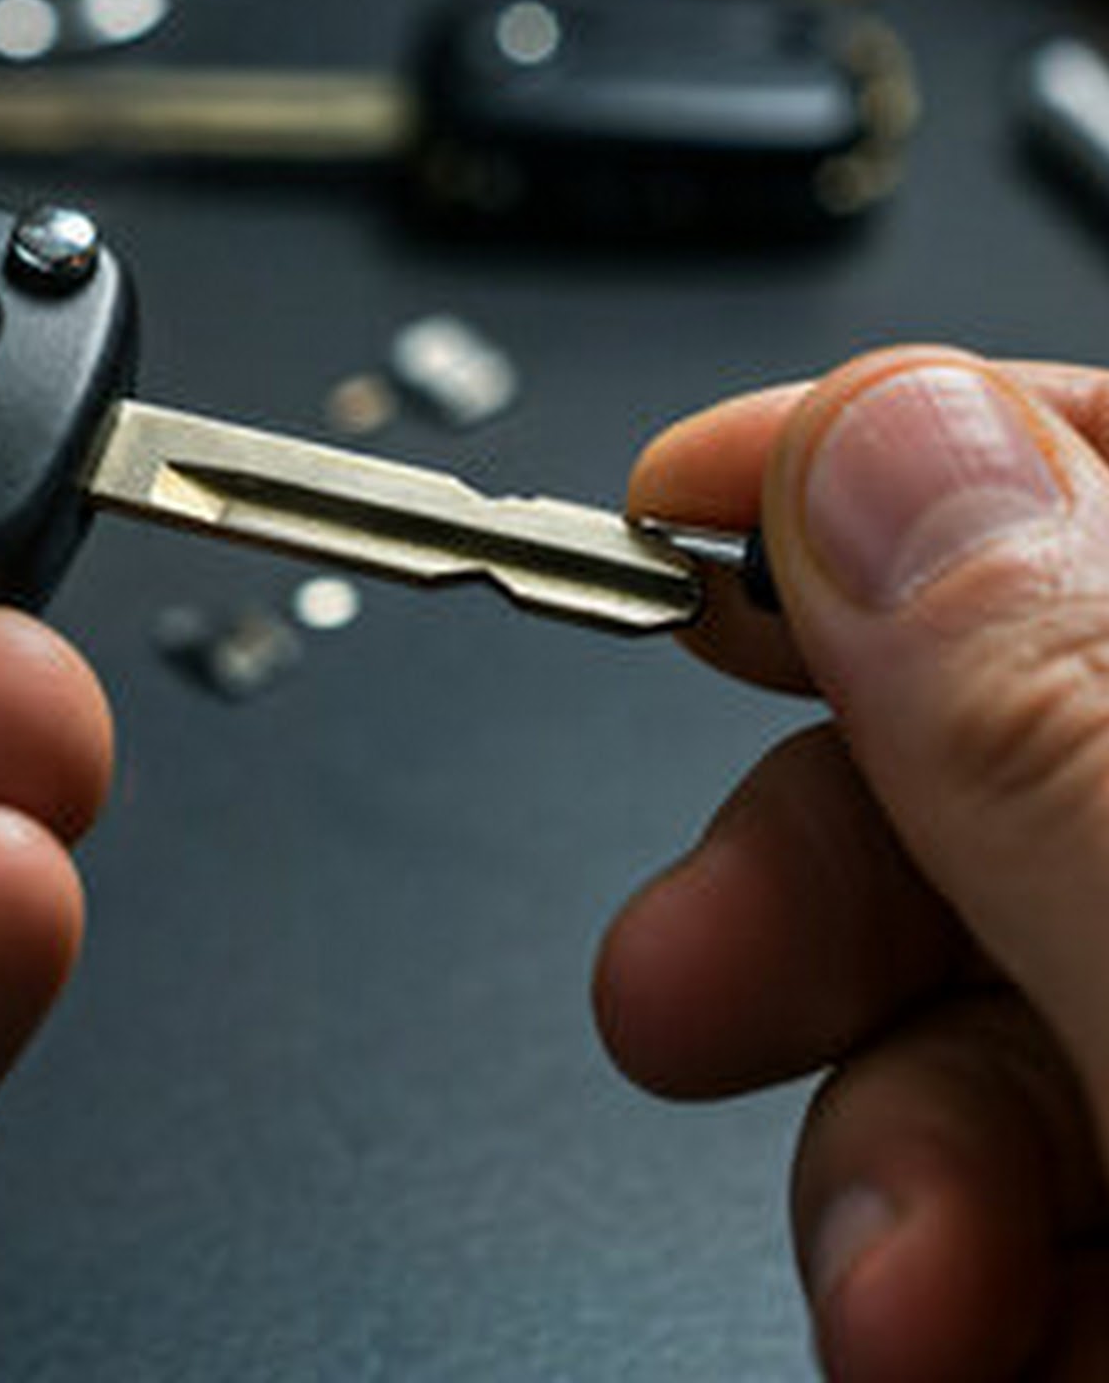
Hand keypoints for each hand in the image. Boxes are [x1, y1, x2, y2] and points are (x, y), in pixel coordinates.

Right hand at [597, 348, 1108, 1381]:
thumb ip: (1070, 718)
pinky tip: (958, 1348)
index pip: (1095, 476)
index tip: (668, 504)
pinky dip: (943, 1275)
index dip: (878, 458)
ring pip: (969, 999)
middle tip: (685, 989)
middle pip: (990, 754)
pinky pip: (1013, 1195)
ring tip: (902, 1310)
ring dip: (876, 1159)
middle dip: (811, 888)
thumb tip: (873, 441)